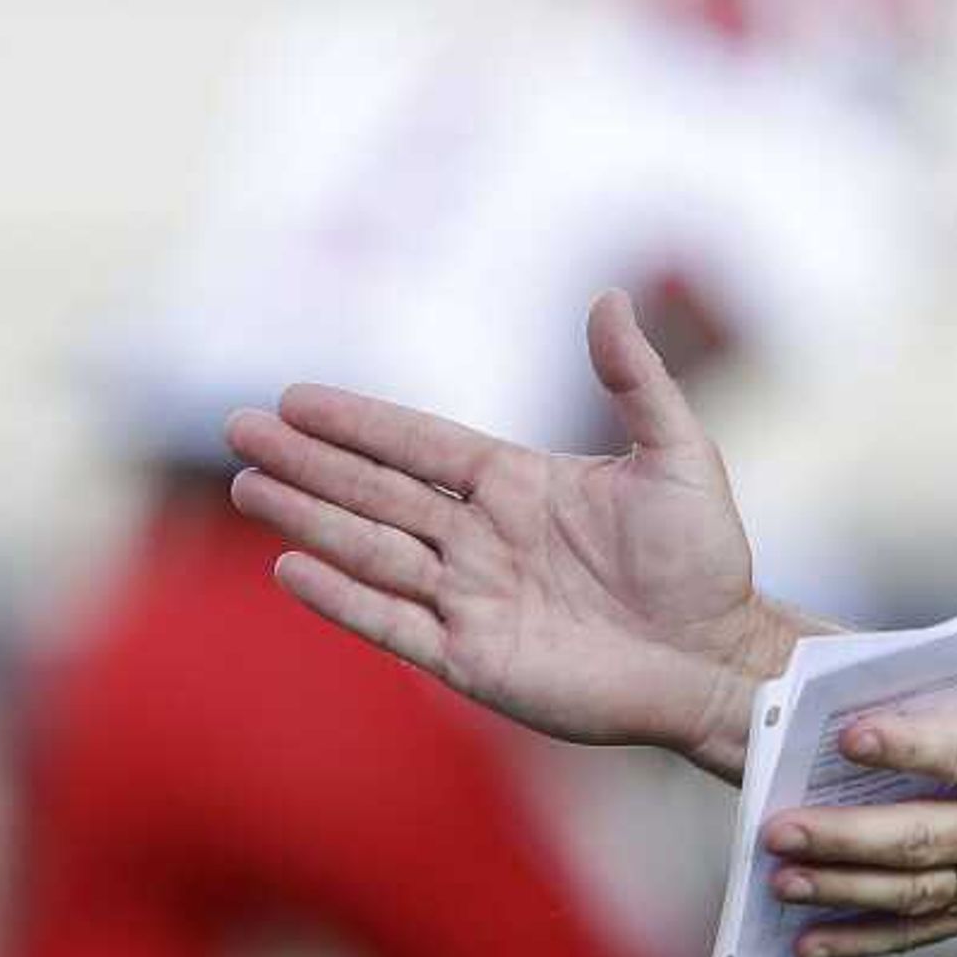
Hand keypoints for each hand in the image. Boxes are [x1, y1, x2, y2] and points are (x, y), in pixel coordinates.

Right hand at [225, 288, 790, 773]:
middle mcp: (482, 538)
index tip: (295, 396)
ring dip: (308, 518)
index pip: (419, 445)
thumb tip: (610, 296)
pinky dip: (343, 597)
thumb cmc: (706, 559)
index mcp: (518, 484)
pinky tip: (292, 566)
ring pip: (370, 549)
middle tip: (238, 430)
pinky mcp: (473, 660)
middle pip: (376, 491)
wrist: (718, 659)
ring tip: (245, 487)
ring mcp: (471, 599)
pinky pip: (393, 623)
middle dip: (308, 461)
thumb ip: (637, 380)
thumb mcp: (679, 455)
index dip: (358, 422)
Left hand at [759, 649, 956, 956]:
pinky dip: (868, 941)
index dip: (903, 747)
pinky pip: (929, 930)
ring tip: (782, 881)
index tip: (845, 738)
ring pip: (918, 892)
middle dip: (845, 838)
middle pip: (924, 838)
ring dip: (844, 891)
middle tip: (781, 830)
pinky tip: (813, 943)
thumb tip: (884, 674)